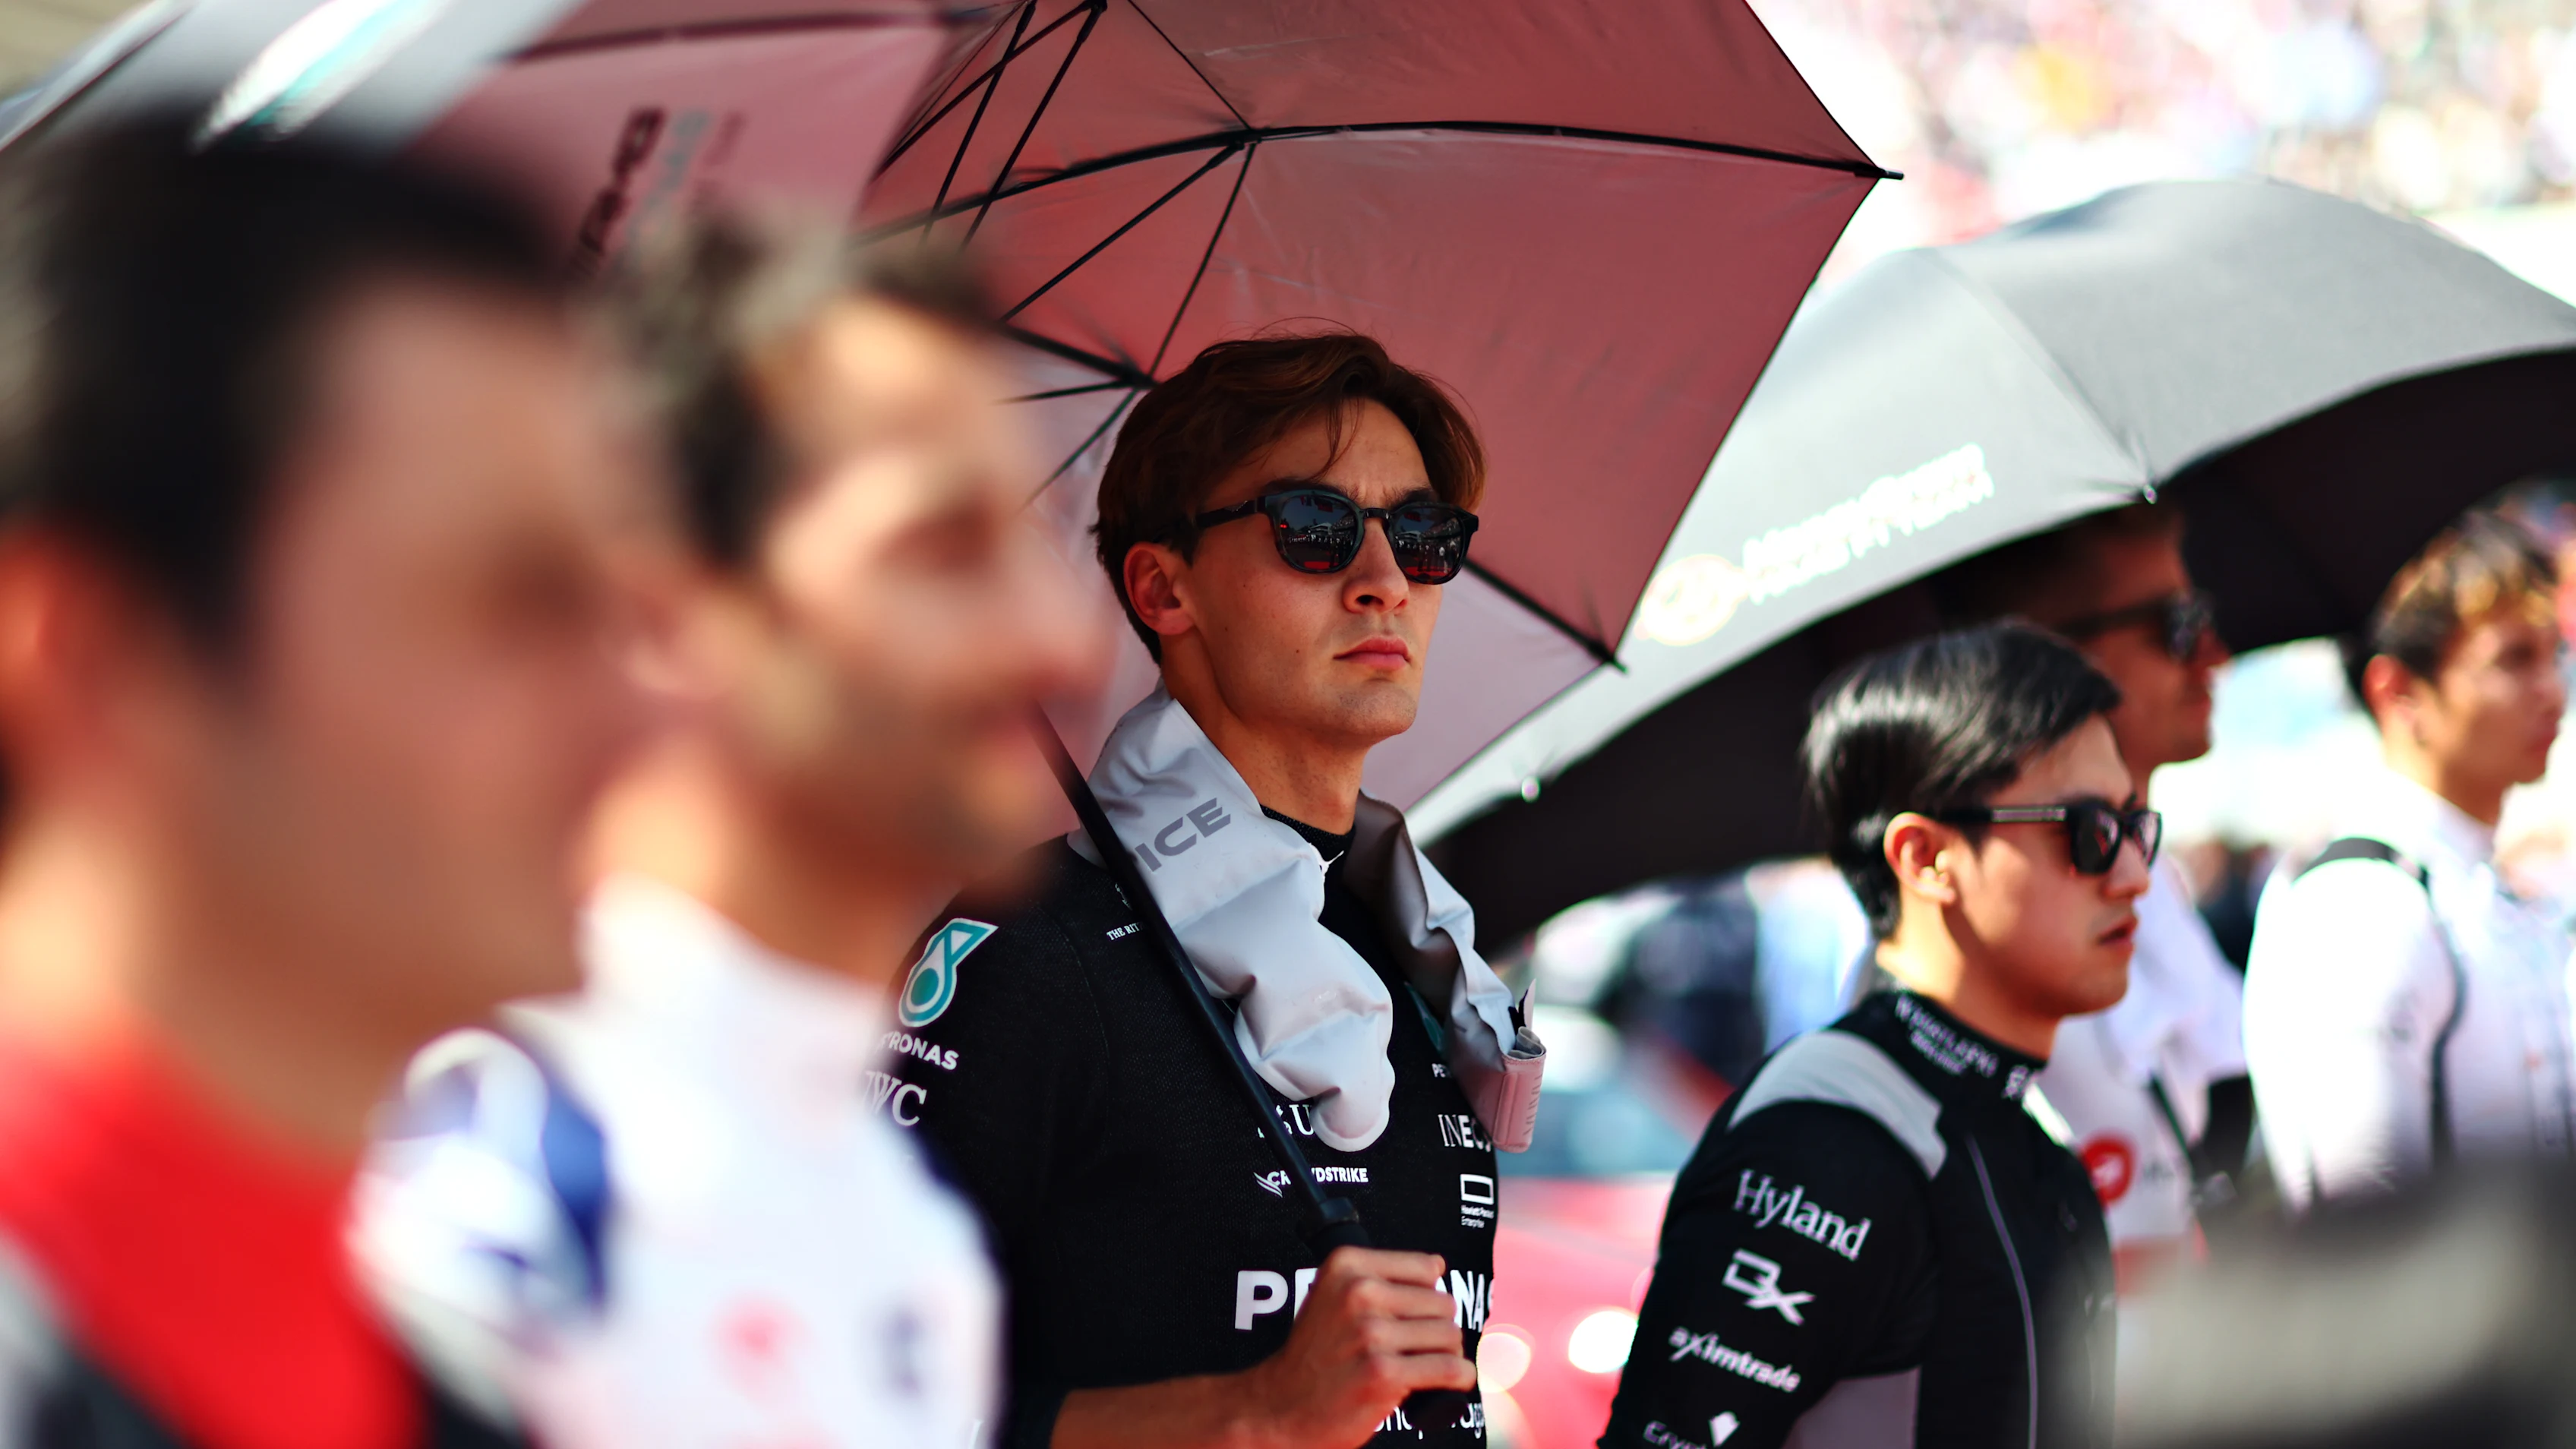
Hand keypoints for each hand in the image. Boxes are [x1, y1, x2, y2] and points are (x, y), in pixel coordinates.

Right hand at [1237, 1247, 1475, 1448]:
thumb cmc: (1312, 1355)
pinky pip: (1450, 1368)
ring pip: (1449, 1335)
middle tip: (1414, 1348)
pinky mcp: (1383, 1373)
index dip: (1426, 1295)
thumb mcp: (1332, 1295)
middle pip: (1441, 1303)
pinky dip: (1457, 1378)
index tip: (1410, 1316)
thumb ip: (1379, 1277)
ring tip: (1421, 1365)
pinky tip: (1446, 1382)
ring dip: (1445, 1354)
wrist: (1282, 1405)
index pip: (1426, 1267)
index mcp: (1347, 1265)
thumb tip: (1438, 1264)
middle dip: (1436, 1328)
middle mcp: (1358, 1293)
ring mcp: (1371, 1333)